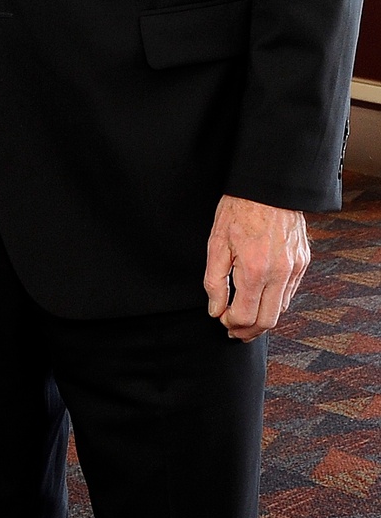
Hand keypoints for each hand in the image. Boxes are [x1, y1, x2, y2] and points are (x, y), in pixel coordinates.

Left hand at [203, 194, 309, 340]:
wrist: (267, 186)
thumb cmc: (239, 209)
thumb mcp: (216, 242)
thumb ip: (214, 281)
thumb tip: (216, 310)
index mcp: (255, 270)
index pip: (246, 317)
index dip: (231, 323)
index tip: (221, 318)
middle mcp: (279, 273)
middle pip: (267, 321)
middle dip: (248, 330)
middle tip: (233, 329)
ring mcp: (295, 268)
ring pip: (281, 309)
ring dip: (263, 316)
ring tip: (245, 313)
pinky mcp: (303, 262)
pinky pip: (290, 291)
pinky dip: (275, 300)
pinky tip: (261, 294)